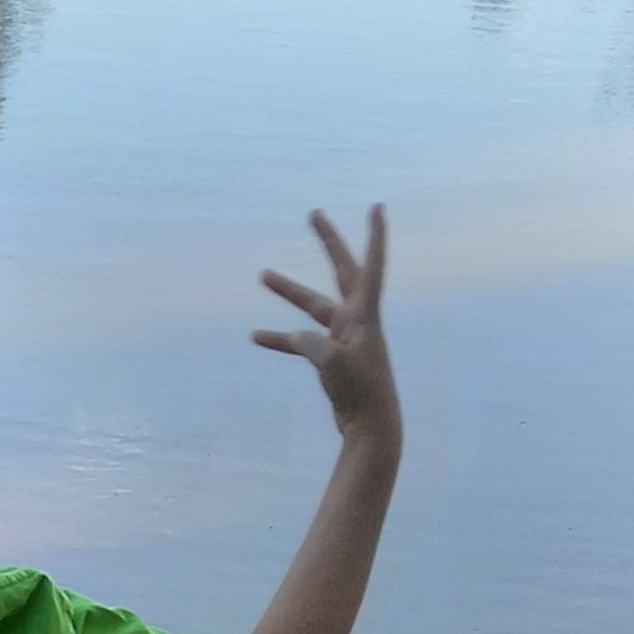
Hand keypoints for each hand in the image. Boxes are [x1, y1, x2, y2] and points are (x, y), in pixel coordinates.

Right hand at [255, 206, 395, 436]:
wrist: (371, 425)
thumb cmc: (359, 391)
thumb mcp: (330, 363)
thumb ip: (310, 343)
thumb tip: (295, 337)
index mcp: (365, 314)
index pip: (372, 265)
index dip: (375, 236)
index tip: (377, 207)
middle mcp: (357, 319)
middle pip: (342, 270)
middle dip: (328, 243)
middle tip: (314, 215)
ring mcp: (344, 336)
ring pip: (313, 306)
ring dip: (289, 292)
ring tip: (263, 276)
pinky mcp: (332, 356)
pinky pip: (302, 341)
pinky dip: (281, 339)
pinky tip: (257, 337)